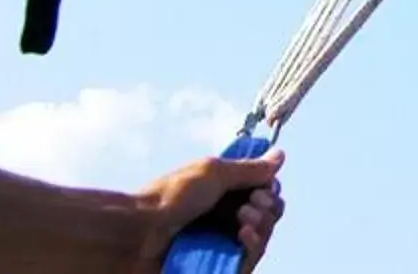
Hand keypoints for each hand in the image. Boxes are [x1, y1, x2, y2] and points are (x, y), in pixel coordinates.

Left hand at [130, 149, 283, 271]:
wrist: (137, 234)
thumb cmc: (170, 198)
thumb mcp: (213, 172)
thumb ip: (249, 169)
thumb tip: (280, 155)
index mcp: (223, 192)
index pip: (263, 192)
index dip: (269, 189)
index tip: (262, 187)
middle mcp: (225, 217)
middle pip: (269, 213)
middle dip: (268, 207)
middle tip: (250, 205)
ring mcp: (222, 242)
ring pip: (264, 236)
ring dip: (262, 224)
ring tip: (242, 221)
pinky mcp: (220, 265)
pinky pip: (250, 259)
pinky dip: (254, 246)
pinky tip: (243, 236)